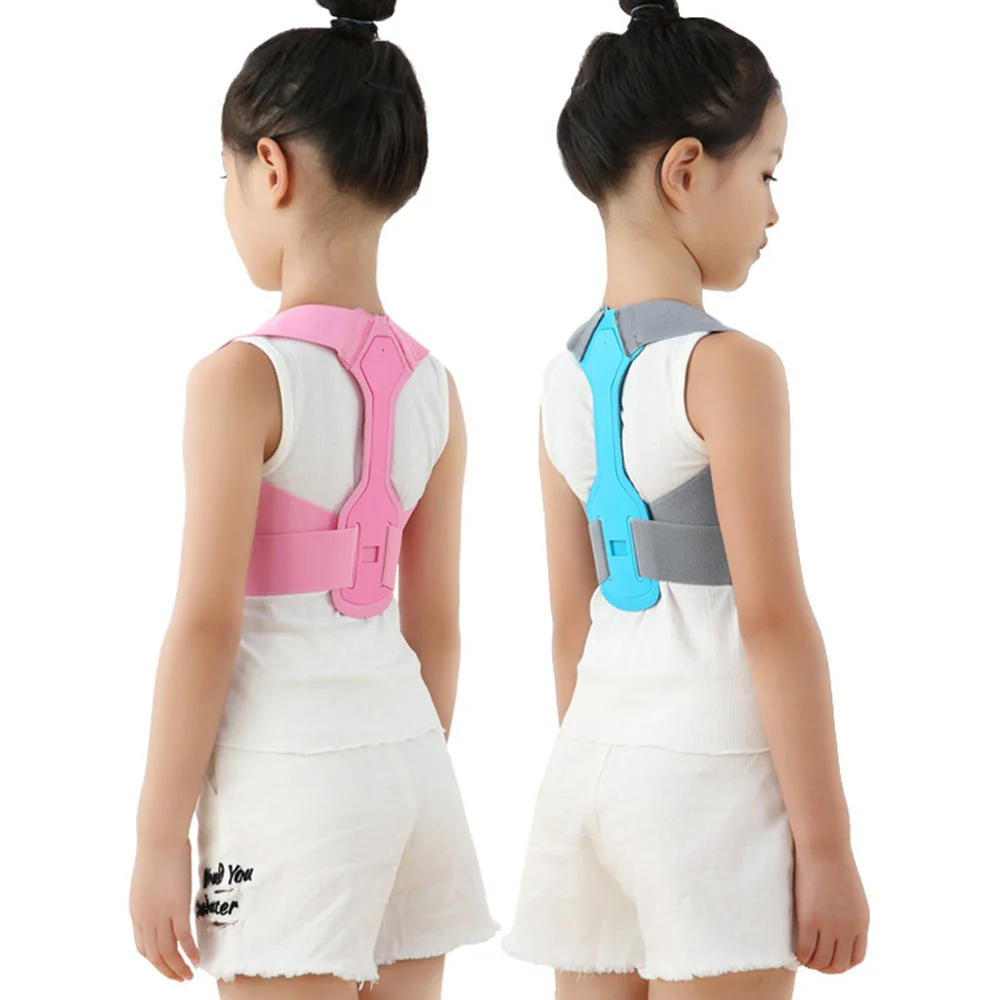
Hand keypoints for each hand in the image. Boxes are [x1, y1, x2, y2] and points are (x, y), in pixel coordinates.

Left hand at [130, 838, 200, 980]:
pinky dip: (190, 953)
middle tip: (180, 978)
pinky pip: (184, 939)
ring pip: (168, 953)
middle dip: (167, 971)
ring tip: (189, 976)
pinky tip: (197, 960)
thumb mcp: (147, 879)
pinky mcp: (177, 908)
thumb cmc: (156, 850)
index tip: (167, 966)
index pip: (143, 948)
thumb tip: (161, 892)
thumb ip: (152, 893)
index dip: (155, 961)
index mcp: (137, 913)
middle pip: (154, 956)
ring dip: (178, 968)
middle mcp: (145, 919)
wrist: (159, 839)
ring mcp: (160, 915)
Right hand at [793, 847, 868, 972]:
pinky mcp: (810, 920)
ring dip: (812, 964)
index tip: (829, 957)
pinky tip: (795, 951)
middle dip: (826, 967)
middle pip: (839, 965)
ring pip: (822, 962)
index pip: (856, 958)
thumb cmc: (833, 862)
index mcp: (861, 922)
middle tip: (813, 960)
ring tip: (803, 956)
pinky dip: (800, 956)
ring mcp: (830, 925)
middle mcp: (849, 928)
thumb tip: (838, 925)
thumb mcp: (851, 893)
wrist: (824, 846)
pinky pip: (806, 951)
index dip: (841, 963)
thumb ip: (848, 912)